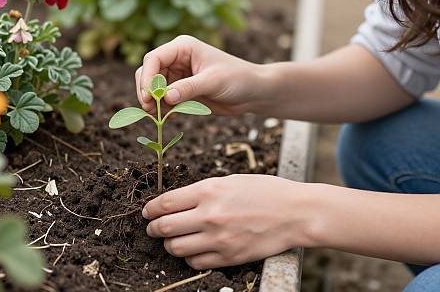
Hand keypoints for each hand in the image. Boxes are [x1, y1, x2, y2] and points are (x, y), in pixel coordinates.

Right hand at [135, 35, 266, 115]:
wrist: (253, 92)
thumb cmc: (237, 78)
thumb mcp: (213, 82)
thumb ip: (188, 88)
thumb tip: (165, 97)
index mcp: (183, 47)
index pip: (154, 58)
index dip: (147, 77)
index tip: (149, 97)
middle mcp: (177, 58)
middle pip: (148, 72)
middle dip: (146, 90)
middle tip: (151, 108)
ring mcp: (178, 74)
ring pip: (153, 87)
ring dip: (152, 101)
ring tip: (158, 114)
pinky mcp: (181, 90)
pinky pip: (163, 98)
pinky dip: (161, 107)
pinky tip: (169, 115)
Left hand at [142, 174, 310, 269]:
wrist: (294, 213)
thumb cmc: (264, 191)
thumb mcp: (230, 180)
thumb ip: (203, 191)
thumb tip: (178, 201)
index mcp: (209, 190)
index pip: (166, 203)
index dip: (151, 209)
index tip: (147, 211)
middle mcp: (210, 215)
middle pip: (166, 227)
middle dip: (153, 228)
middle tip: (152, 227)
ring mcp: (219, 239)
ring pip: (176, 248)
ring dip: (169, 244)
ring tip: (172, 239)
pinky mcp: (229, 257)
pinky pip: (196, 262)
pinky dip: (189, 257)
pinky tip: (193, 249)